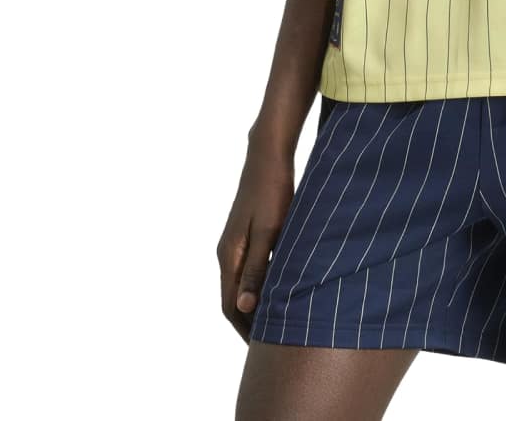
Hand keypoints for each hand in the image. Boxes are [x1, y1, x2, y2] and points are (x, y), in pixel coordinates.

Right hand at [216, 144, 296, 339]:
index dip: (245, 328)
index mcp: (229, 255)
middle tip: (271, 345)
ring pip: (241, 284)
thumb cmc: (272, 192)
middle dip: (248, 322)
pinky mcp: (246, 234)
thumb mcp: (269, 231)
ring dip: (254, 304)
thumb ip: (257, 268)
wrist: (268, 155)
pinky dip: (259, 285)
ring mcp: (235, 243)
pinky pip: (248, 269)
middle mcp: (227, 252)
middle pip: (233, 298)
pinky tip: (277, 289)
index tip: (262, 349)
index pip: (231, 305)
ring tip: (275, 323)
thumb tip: (244, 306)